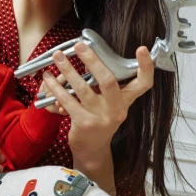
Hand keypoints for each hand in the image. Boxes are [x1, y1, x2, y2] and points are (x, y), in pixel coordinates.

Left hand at [41, 43, 153, 182]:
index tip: (142, 49)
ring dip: (68, 71)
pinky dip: (57, 88)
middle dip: (93, 61)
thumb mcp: (108, 104)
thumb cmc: (98, 121)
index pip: (143, 83)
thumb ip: (105, 86)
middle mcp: (117, 109)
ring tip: (58, 57)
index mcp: (125, 101)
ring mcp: (101, 118)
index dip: (146, 66)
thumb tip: (89, 57)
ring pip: (84, 89)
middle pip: (109, 81)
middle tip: (79, 46)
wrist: (92, 150)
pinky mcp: (85, 124)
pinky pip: (68, 101)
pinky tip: (49, 78)